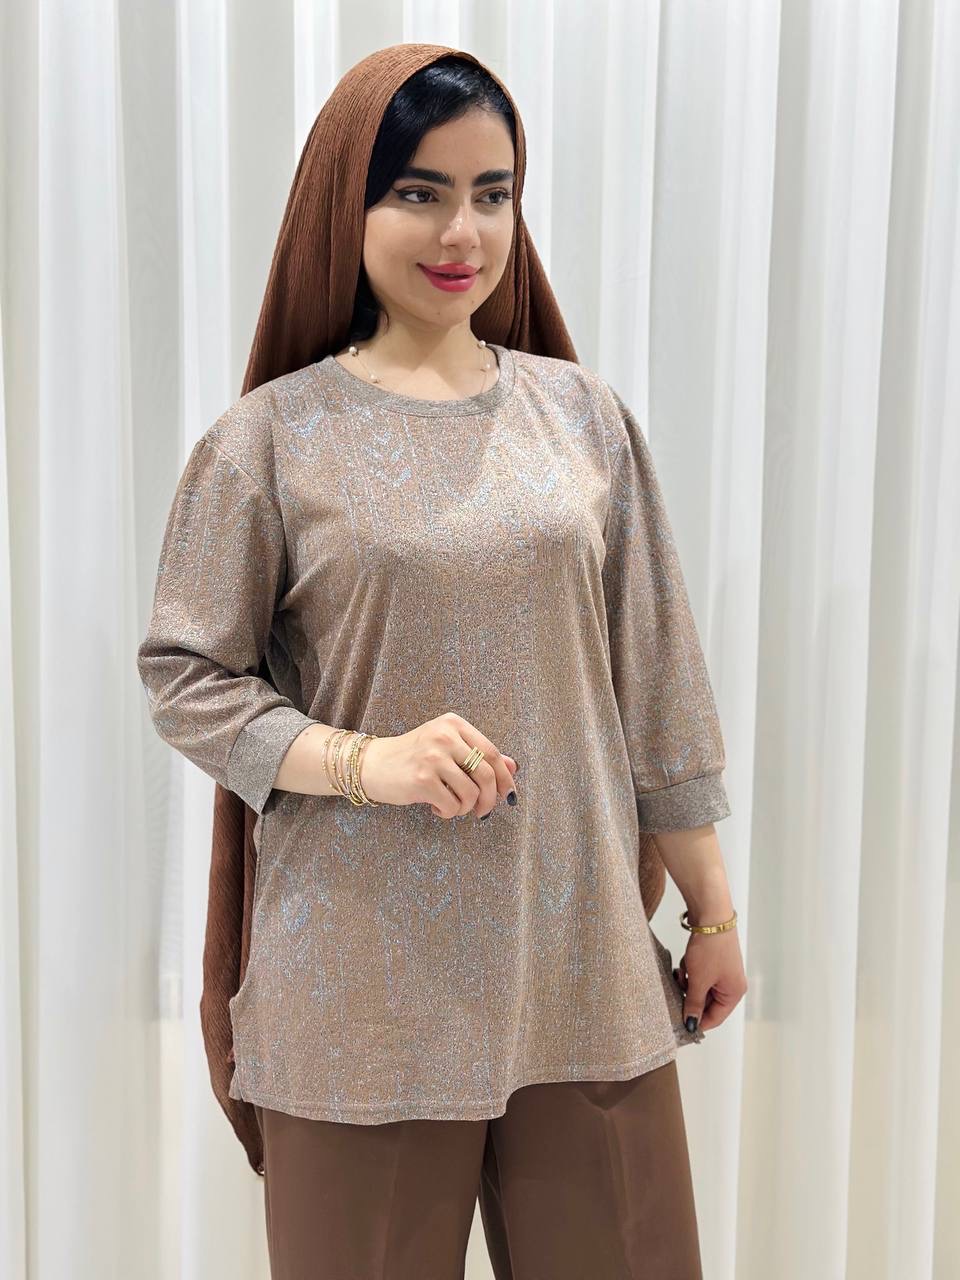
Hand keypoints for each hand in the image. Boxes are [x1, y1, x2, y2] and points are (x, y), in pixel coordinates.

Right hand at [359, 711, 517, 819]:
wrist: (373, 765)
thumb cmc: (414, 758)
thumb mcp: (447, 748)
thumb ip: (478, 755)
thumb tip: (513, 768)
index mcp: (453, 724)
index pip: (491, 753)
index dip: (505, 778)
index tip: (508, 796)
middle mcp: (444, 736)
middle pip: (487, 774)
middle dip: (490, 799)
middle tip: (483, 812)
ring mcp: (432, 757)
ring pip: (471, 793)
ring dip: (465, 808)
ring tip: (451, 806)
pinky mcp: (422, 779)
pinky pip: (452, 806)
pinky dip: (448, 813)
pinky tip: (435, 807)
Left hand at [672, 926, 746, 1033]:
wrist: (710, 916)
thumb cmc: (710, 948)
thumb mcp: (699, 980)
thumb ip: (694, 1004)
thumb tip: (692, 1024)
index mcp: (734, 993)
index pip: (715, 1018)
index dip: (697, 1022)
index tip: (679, 1023)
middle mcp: (731, 984)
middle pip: (707, 1002)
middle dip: (690, 995)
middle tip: (677, 989)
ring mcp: (723, 971)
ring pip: (700, 987)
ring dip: (688, 981)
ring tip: (683, 970)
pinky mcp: (714, 961)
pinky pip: (698, 974)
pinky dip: (690, 970)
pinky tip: (686, 961)